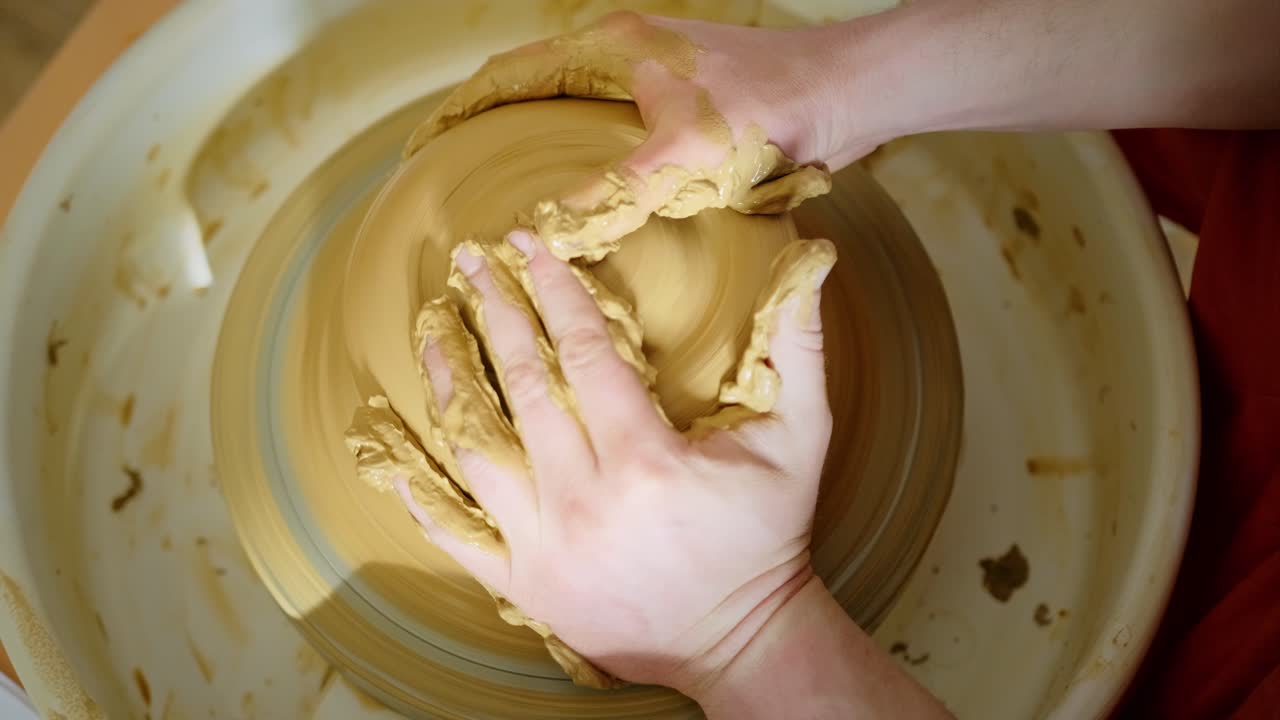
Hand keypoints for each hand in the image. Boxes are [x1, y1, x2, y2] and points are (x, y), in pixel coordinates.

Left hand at [397, 228, 831, 692]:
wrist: (743, 640)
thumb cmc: (768, 538)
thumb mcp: (802, 440)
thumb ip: (801, 350)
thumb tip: (810, 264)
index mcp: (646, 460)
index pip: (585, 351)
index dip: (553, 289)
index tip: (528, 243)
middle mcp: (584, 500)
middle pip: (523, 385)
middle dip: (495, 312)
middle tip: (472, 261)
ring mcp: (545, 546)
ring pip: (476, 447)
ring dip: (452, 379)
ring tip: (436, 328)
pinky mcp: (524, 585)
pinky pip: (455, 531)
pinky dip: (421, 487)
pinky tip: (395, 444)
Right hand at [405, 12, 863, 259]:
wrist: (843, 95)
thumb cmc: (769, 110)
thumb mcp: (682, 158)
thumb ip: (612, 193)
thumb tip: (544, 230)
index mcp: (610, 49)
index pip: (508, 74)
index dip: (458, 110)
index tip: (419, 146)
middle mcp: (623, 53)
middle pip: (530, 86)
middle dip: (485, 123)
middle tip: (446, 170)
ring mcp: (651, 76)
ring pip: (570, 107)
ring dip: (531, 136)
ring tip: (494, 184)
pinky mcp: (680, 101)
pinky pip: (609, 126)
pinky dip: (579, 152)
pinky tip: (576, 190)